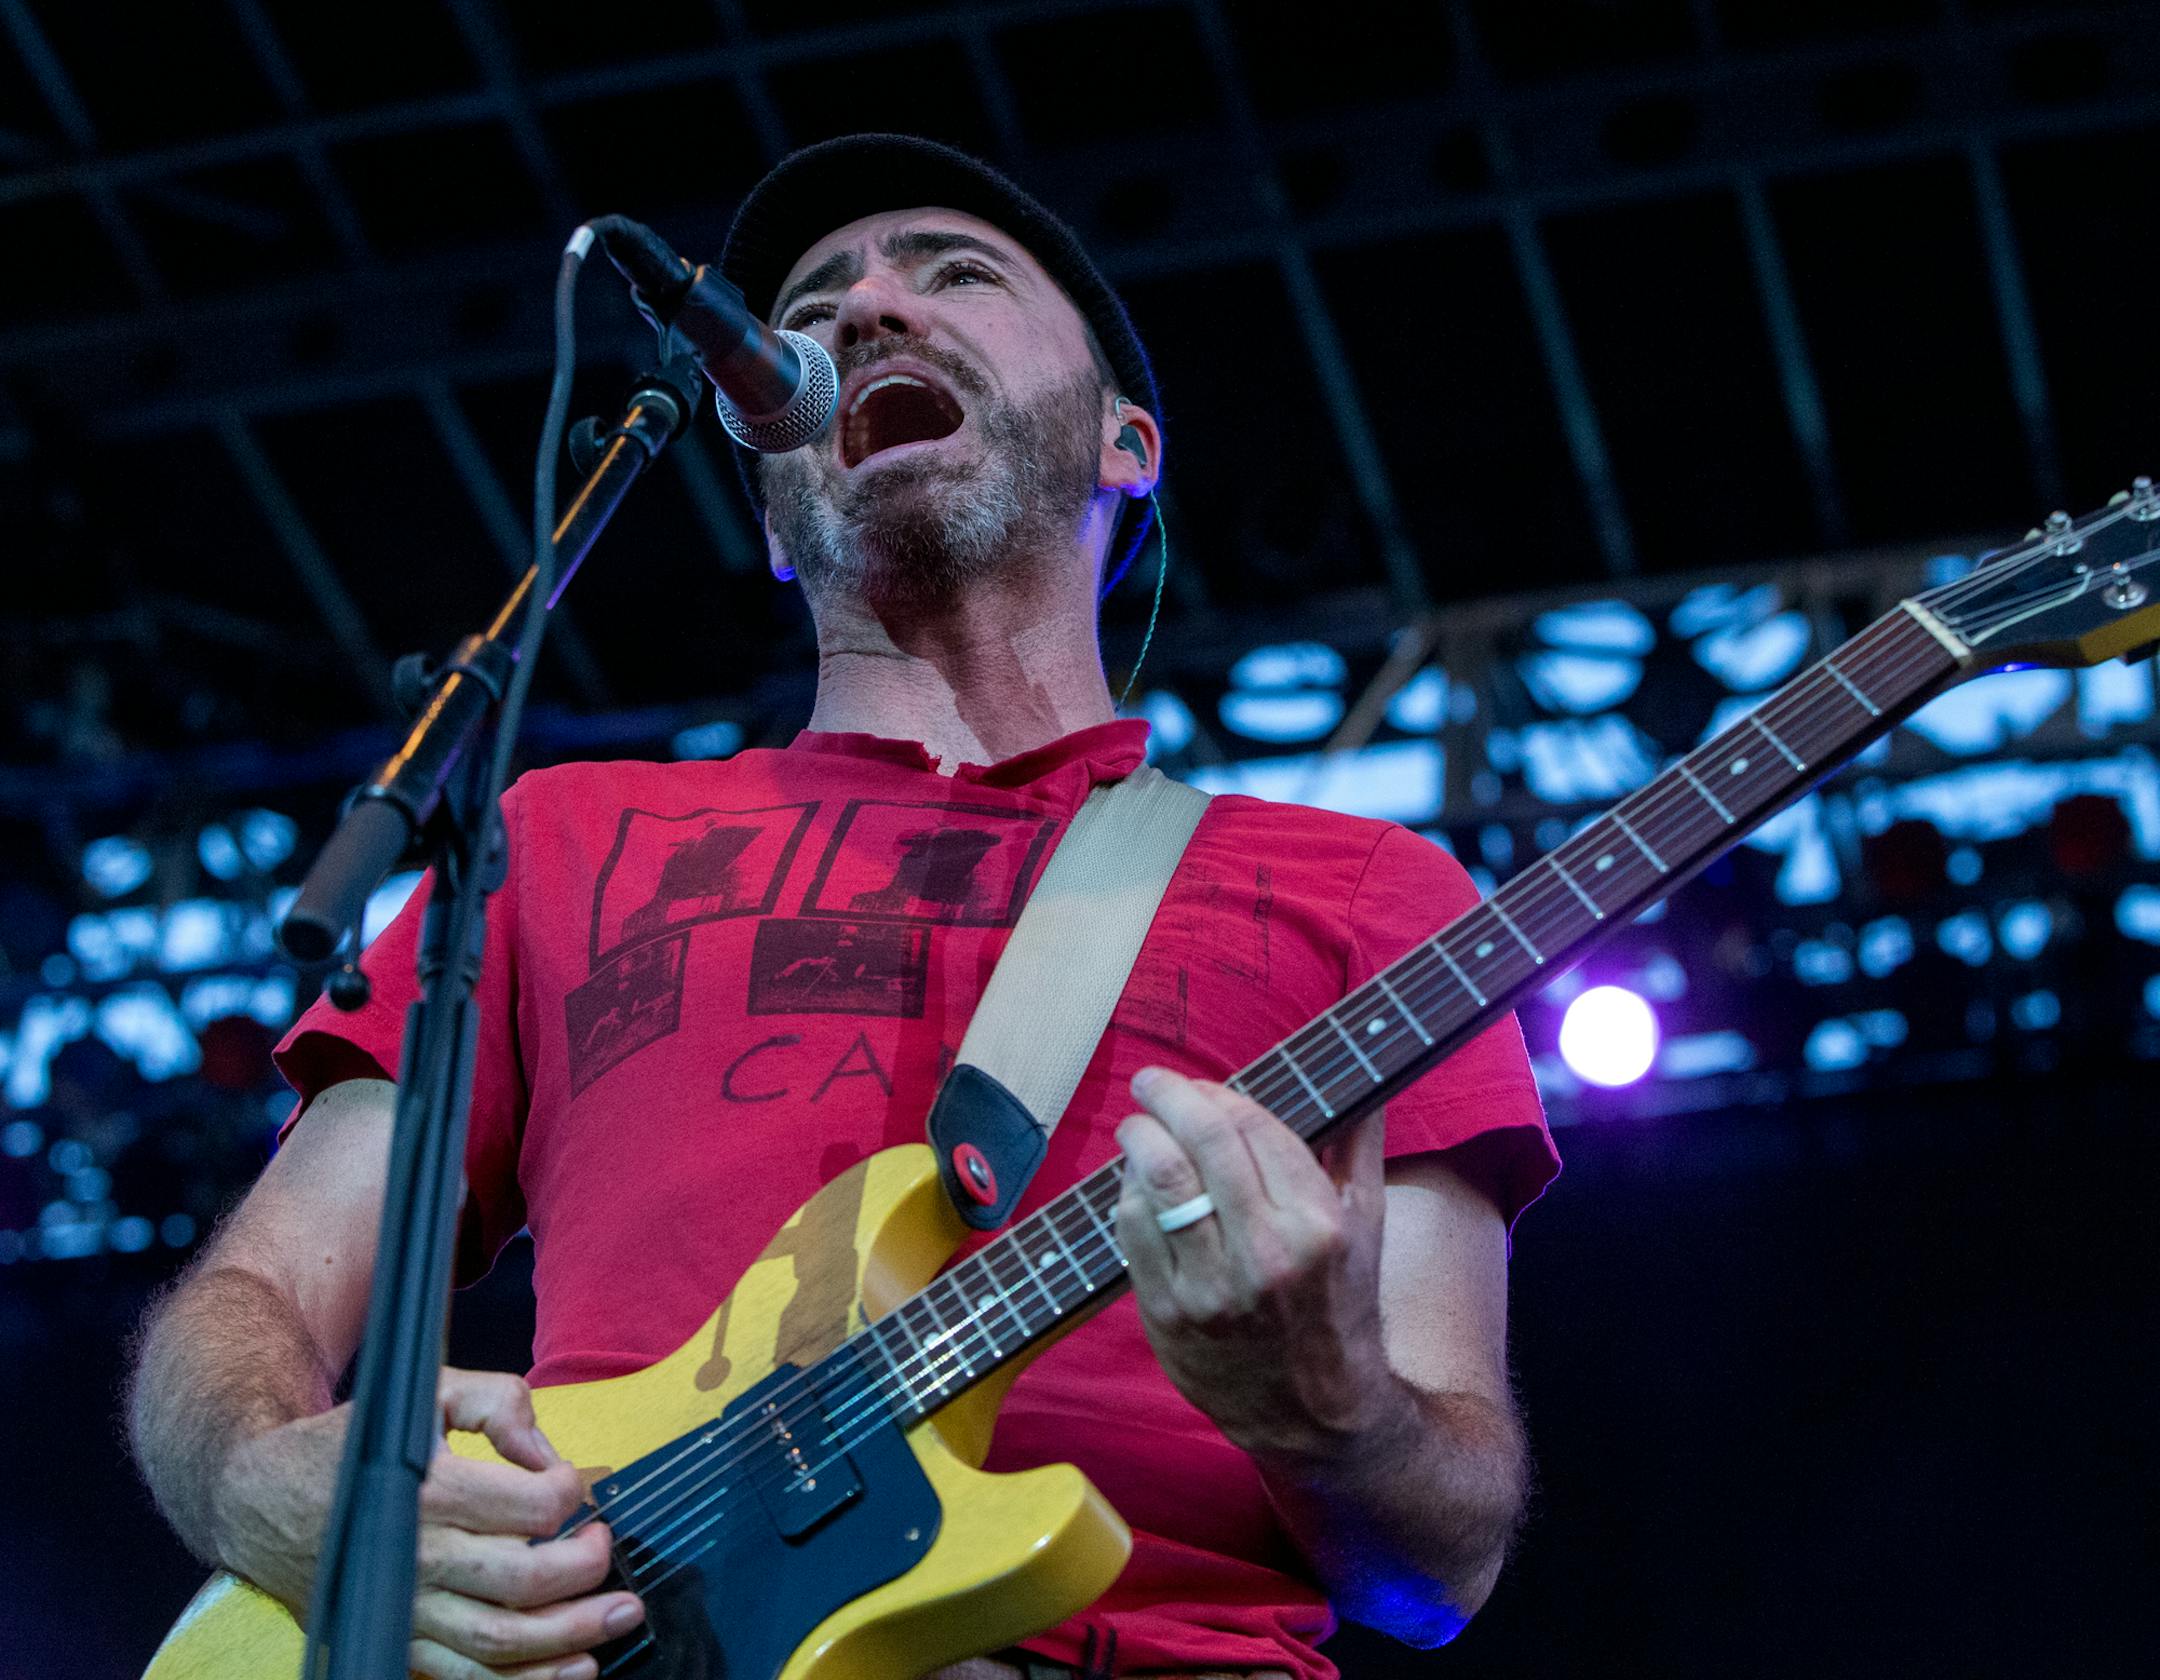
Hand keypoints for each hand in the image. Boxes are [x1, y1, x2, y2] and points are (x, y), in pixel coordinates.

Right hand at [210, 1366, 645, 1679]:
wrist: (260, 1496)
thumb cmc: (354, 1442)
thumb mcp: (427, 1390)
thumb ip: (497, 1404)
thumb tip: (548, 1456)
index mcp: (429, 1491)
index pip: (528, 1507)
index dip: (569, 1495)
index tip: (579, 1486)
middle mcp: (418, 1558)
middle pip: (522, 1583)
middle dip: (586, 1572)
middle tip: (611, 1552)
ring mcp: (406, 1609)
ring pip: (499, 1642)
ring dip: (569, 1639)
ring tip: (620, 1620)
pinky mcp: (396, 1640)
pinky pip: (464, 1678)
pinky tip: (571, 1670)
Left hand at [1115, 1068, 1398, 1462]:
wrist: (1312, 1415)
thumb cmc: (1340, 1309)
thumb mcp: (1367, 1229)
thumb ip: (1359, 1147)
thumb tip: (1362, 1082)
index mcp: (1318, 1226)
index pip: (1255, 1128)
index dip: (1221, 1095)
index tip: (1205, 1086)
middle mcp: (1265, 1255)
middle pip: (1202, 1143)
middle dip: (1169, 1097)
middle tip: (1153, 1082)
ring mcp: (1211, 1287)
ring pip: (1158, 1181)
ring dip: (1139, 1138)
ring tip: (1137, 1126)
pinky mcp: (1168, 1314)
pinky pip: (1131, 1230)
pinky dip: (1127, 1193)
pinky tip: (1135, 1183)